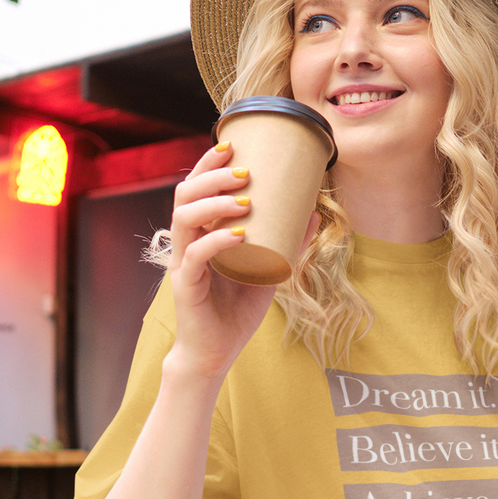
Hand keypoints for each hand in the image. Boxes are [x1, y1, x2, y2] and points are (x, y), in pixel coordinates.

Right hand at [167, 142, 317, 378]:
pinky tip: (238, 233)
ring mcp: (183, 263)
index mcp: (201, 233)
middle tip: (244, 170)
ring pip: (184, 218)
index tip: (233, 144)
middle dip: (212, 175)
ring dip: (213, 201)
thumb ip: (287, 241)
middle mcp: (187, 243)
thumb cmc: (236, 311)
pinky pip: (197, 255)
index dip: (209, 163)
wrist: (216, 354)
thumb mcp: (269, 270)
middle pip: (186, 194)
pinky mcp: (186, 286)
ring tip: (244, 197)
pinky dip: (217, 240)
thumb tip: (314, 210)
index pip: (196, 188)